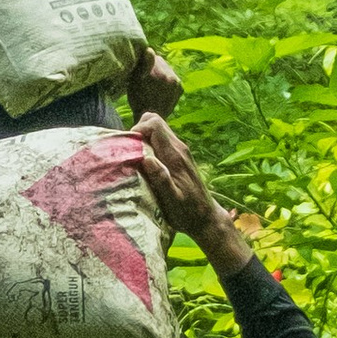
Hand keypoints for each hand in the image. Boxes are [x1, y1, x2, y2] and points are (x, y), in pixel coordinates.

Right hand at [124, 42, 183, 120]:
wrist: (151, 118)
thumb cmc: (138, 99)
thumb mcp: (135, 81)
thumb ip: (143, 64)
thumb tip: (149, 49)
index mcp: (160, 73)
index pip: (152, 56)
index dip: (144, 61)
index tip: (140, 69)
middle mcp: (171, 77)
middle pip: (161, 62)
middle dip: (153, 66)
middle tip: (145, 78)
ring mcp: (177, 83)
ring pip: (167, 70)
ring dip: (160, 73)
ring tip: (152, 84)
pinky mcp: (180, 89)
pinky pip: (173, 78)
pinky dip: (167, 81)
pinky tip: (159, 89)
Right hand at [126, 112, 247, 268]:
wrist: (206, 217)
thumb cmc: (187, 213)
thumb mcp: (172, 200)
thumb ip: (161, 179)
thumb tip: (147, 159)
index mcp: (175, 156)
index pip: (155, 125)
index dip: (138, 129)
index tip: (130, 147)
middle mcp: (179, 148)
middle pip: (155, 120)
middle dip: (139, 130)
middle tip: (131, 150)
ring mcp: (180, 151)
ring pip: (158, 128)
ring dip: (144, 137)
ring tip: (137, 157)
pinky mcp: (179, 156)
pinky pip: (161, 139)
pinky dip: (150, 144)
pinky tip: (146, 163)